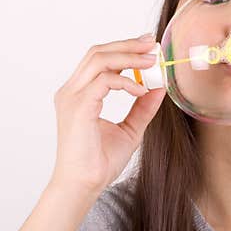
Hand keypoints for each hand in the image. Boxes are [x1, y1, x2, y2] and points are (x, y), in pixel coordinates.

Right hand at [50, 33, 165, 193]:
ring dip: (128, 56)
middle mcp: (71, 91)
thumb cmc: (99, 163)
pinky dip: (125, 81)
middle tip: (153, 43)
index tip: (148, 47)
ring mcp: (71, 97)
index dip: (124, 48)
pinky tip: (141, 90)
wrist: (83, 186)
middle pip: (98, 52)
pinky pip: (103, 81)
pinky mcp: (78, 107)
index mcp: (79, 94)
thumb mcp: (130, 129)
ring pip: (99, 60)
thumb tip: (159, 86)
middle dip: (127, 44)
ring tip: (152, 61)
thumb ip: (142, 107)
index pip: (99, 59)